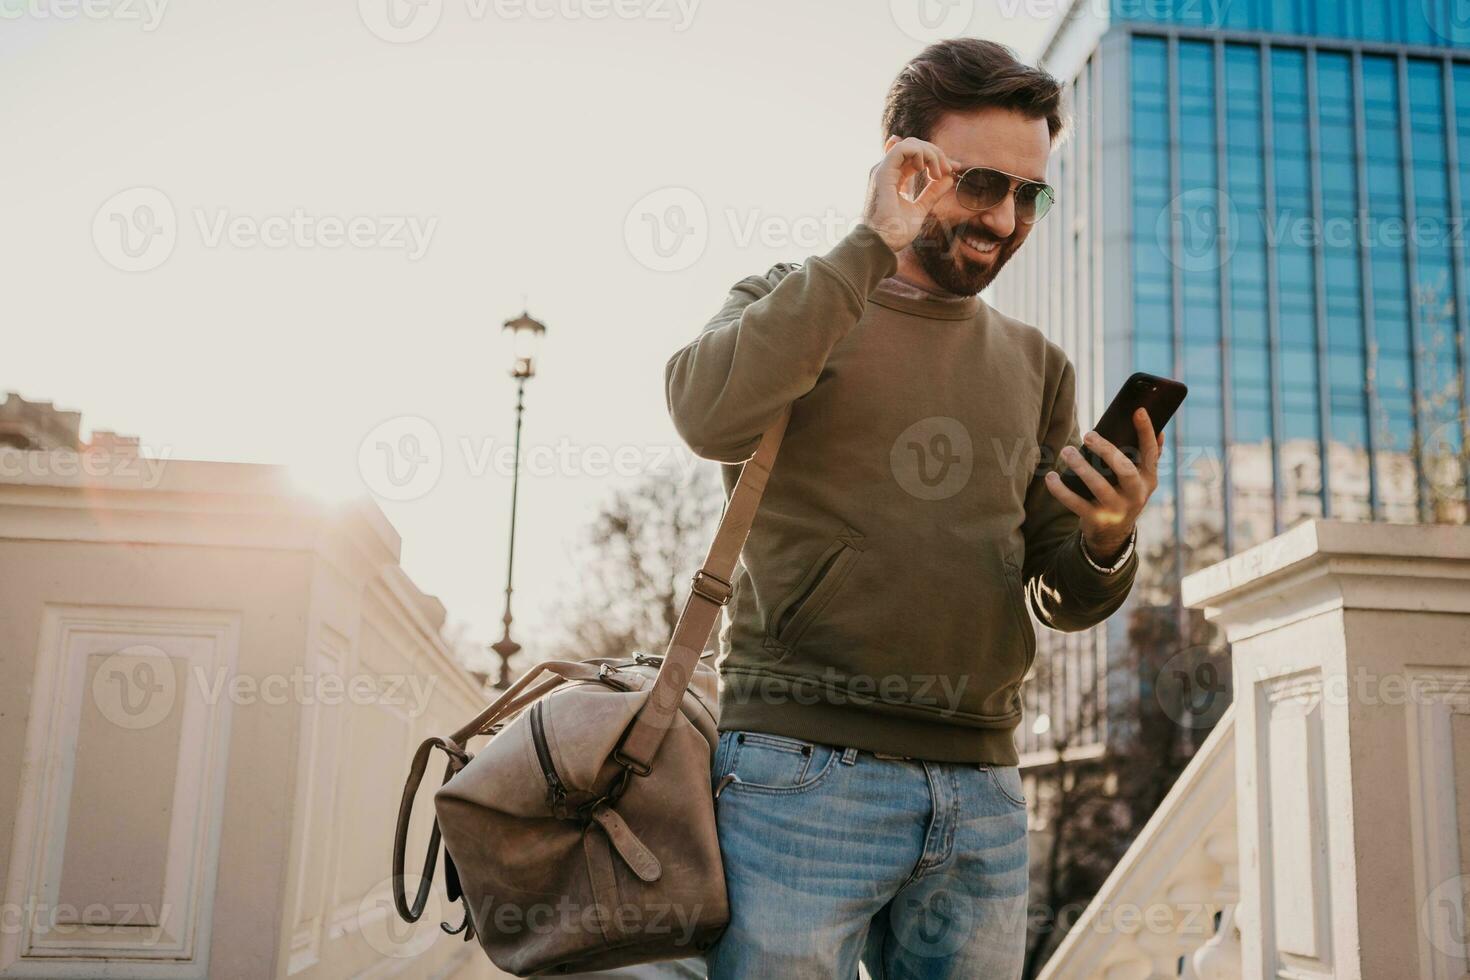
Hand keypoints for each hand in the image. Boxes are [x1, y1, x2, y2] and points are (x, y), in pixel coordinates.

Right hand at [861, 136, 958, 252]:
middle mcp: (888, 171)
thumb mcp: (920, 209)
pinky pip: (903, 148)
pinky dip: (920, 153)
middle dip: (936, 154)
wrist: (882, 244)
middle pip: (914, 147)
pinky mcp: (883, 171)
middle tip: (950, 169)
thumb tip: (948, 178)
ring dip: (931, 153)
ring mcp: (884, 170)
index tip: (953, 169)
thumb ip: (932, 193)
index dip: (935, 158)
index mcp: (894, 179)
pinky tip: (926, 168)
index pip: (915, 158)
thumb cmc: (895, 232)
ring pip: (910, 144)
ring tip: (939, 173)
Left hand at [1043, 408, 1163, 560]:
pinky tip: (1051, 477)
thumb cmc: (1125, 495)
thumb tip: (1160, 430)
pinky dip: (1061, 490)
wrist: (1113, 535)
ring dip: (1080, 466)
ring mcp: (1116, 509)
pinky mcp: (1096, 519)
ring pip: (1098, 485)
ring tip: (1067, 450)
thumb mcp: (1141, 480)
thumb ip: (1149, 458)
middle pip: (1124, 470)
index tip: (1138, 411)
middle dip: (1107, 451)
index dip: (1145, 431)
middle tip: (1088, 435)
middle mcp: (1136, 495)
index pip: (1150, 453)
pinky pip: (1075, 503)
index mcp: (1148, 479)